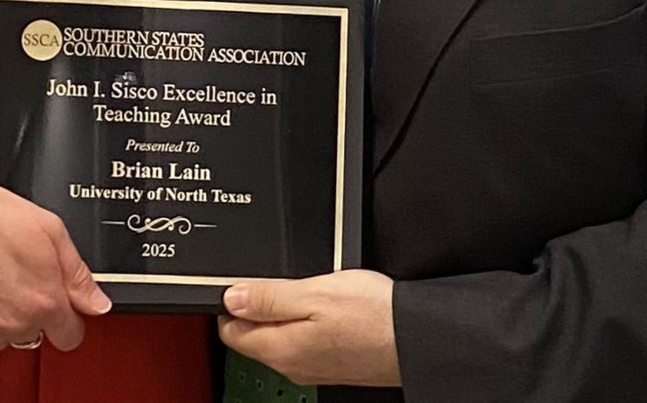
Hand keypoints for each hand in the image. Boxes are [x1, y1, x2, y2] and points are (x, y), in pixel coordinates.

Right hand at [0, 179, 110, 350]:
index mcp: (44, 300)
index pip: (71, 335)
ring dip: (1, 313)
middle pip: (35, 332)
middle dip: (31, 309)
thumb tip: (97, 301)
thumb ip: (77, 271)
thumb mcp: (46, 226)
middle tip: (16, 274)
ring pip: (3, 333)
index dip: (68, 316)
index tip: (59, 304)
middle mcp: (15, 324)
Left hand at [218, 269, 398, 386]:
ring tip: (302, 287)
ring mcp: (314, 367)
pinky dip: (304, 320)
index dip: (230, 301)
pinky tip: (323, 304)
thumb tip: (231, 297)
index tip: (238, 281)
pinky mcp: (333, 363)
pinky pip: (303, 340)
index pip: (231, 330)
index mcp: (281, 349)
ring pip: (279, 337)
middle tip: (273, 278)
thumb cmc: (373, 316)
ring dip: (281, 311)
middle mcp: (293, 365)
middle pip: (253, 335)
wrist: (416, 339)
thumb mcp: (314, 293)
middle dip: (255, 306)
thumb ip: (268, 297)